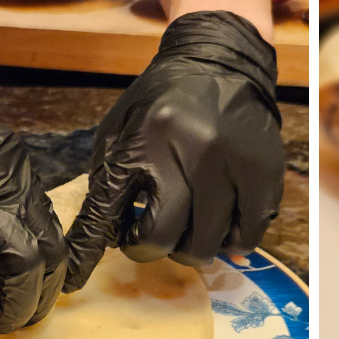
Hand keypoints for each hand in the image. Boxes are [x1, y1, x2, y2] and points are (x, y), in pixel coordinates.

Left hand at [64, 10, 282, 290]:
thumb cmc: (160, 101)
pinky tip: (220, 227)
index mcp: (142, 141)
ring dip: (191, 249)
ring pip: (209, 242)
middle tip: (148, 237)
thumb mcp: (118, 131)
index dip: (87, 253)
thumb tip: (99, 240)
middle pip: (165, 237)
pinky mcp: (263, 169)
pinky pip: (250, 232)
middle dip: (149, 248)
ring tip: (185, 231)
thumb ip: (108, 181)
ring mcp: (231, 162)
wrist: (219, 60)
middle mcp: (189, 152)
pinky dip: (233, 241)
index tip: (75, 279)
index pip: (106, 213)